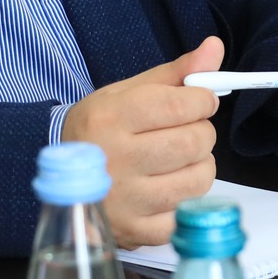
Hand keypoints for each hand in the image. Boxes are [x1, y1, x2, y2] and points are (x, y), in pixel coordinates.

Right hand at [62, 37, 222, 246]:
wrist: (62, 179)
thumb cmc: (101, 130)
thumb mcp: (129, 92)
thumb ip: (176, 72)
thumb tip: (215, 47)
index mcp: (111, 117)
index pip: (181, 105)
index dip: (202, 101)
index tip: (199, 102)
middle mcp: (116, 159)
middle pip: (194, 142)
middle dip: (202, 132)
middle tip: (188, 131)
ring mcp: (126, 200)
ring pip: (199, 178)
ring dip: (200, 165)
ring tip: (178, 159)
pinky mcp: (136, 231)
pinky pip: (186, 213)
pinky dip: (187, 198)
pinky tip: (169, 187)